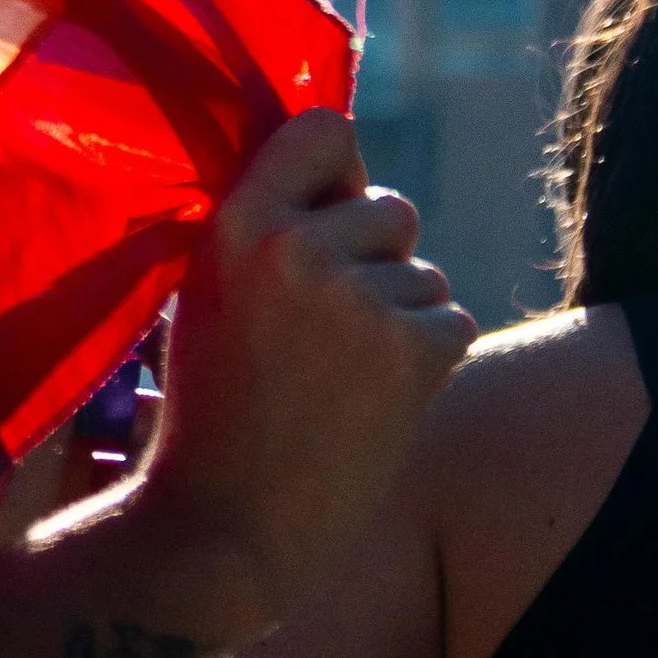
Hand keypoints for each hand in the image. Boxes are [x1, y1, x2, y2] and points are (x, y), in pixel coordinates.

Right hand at [141, 109, 473, 644]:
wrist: (223, 529)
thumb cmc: (208, 416)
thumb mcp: (205, 297)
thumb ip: (263, 234)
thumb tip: (342, 180)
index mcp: (235, 225)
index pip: (325, 129)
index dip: (341, 171)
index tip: (330, 210)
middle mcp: (299, 247)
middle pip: (393, 208)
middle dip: (376, 259)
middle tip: (329, 331)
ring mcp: (361, 298)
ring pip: (425, 275)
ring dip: (402, 319)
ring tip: (341, 381)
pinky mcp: (417, 349)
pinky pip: (452, 323)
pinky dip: (427, 364)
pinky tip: (372, 407)